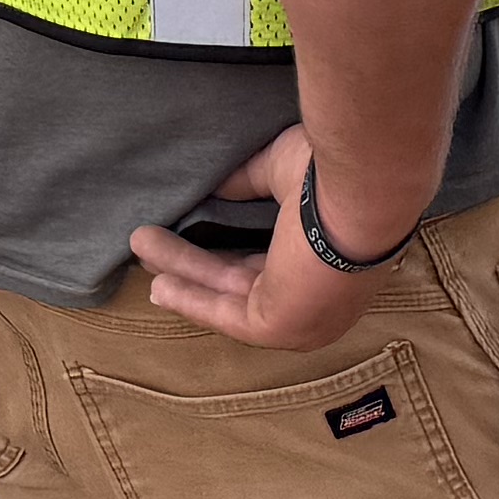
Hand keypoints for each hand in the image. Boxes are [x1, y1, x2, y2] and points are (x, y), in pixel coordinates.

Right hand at [126, 124, 417, 351]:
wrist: (360, 187)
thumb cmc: (336, 172)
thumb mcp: (284, 171)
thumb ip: (252, 181)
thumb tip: (218, 185)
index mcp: (337, 263)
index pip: (276, 263)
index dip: (232, 253)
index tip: (195, 236)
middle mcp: (325, 298)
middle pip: (245, 281)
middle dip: (196, 264)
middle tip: (155, 244)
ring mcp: (305, 318)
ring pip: (229, 294)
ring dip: (183, 273)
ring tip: (139, 244)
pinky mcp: (279, 326)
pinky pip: (224, 314)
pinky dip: (189, 298)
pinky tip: (157, 281)